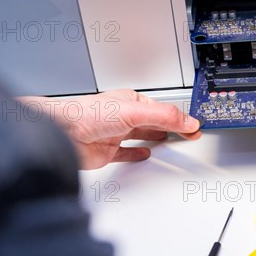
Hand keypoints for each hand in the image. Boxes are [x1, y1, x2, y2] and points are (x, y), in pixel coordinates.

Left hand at [19, 90, 201, 169]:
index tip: (194, 126)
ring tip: (171, 138)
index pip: (162, 109)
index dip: (180, 117)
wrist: (61, 134)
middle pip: (154, 121)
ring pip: (142, 135)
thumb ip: (165, 117)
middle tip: (189, 132)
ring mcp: (116, 134)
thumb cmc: (87, 114)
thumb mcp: (135, 111)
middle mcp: (124, 116)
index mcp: (131, 101)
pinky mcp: (108, 151)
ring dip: (156, 137)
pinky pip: (127, 153)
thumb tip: (188, 121)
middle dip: (172, 126)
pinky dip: (137, 154)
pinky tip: (144, 154)